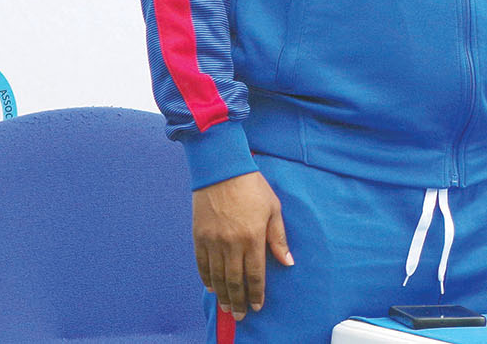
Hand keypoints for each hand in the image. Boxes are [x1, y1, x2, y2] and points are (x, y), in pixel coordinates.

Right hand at [193, 171, 292, 320]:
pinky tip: (212, 287)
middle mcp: (231, 244)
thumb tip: (287, 262)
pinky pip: (201, 264)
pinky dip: (206, 278)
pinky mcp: (198, 237)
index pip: (255, 274)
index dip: (256, 293)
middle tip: (240, 315)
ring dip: (222, 294)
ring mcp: (212, 241)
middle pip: (234, 281)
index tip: (257, 306)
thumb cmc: (253, 188)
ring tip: (227, 307)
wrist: (222, 171)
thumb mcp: (274, 209)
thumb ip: (278, 238)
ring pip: (217, 276)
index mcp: (252, 237)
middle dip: (238, 300)